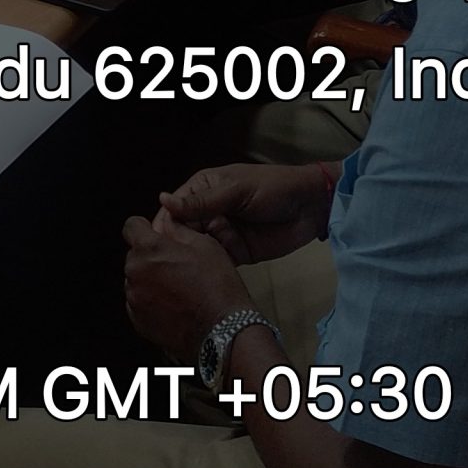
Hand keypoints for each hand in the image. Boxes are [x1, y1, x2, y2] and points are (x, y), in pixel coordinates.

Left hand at [122, 209, 254, 363]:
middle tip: (176, 265)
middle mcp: (135, 274)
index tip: (152, 233)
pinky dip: (151, 301)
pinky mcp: (139, 322)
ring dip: (150, 279)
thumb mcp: (204, 244)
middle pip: (135, 255)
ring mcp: (135, 300)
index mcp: (148, 249)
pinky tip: (174, 304)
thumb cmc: (217, 288)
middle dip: (151, 256)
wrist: (223, 330)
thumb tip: (169, 223)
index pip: (131, 226)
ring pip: (137, 279)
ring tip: (178, 288)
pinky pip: (139, 303)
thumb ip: (178, 230)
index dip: (143, 227)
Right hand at [158, 163, 330, 265]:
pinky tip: (199, 280)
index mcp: (203, 189)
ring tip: (180, 277)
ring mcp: (221, 233)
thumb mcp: (236, 191)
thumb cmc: (272, 188)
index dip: (164, 225)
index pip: (174, 208)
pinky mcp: (235, 253)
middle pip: (181, 231)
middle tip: (167, 266)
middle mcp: (207, 211)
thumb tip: (162, 199)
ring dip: (189, 260)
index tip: (156, 244)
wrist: (310, 208)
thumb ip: (202, 201)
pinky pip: (215, 261)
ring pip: (196, 248)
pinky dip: (208, 269)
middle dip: (175, 247)